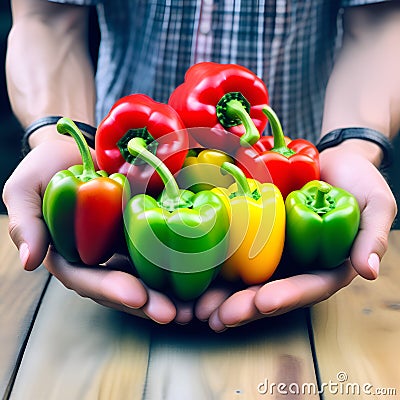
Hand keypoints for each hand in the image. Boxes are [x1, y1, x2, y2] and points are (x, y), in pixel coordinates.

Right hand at [2, 140, 192, 324]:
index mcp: (71, 255)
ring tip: (192, 307)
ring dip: (169, 294)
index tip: (137, 296)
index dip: (111, 290)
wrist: (81, 145)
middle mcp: (100, 257)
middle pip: (124, 286)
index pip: (88, 280)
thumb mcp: (26, 189)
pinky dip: (180, 264)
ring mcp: (124, 246)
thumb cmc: (50, 167)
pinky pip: (162, 249)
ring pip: (147, 275)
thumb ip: (26, 222)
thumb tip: (30, 261)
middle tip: (174, 313)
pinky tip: (200, 275)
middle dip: (148, 303)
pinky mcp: (144, 230)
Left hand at [195, 143, 396, 331]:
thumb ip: (373, 236)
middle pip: (270, 292)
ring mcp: (273, 252)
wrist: (328, 159)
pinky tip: (193, 273)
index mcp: (325, 266)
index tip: (263, 302)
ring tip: (199, 308)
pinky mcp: (253, 235)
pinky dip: (214, 264)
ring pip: (246, 280)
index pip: (306, 288)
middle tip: (217, 317)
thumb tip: (369, 271)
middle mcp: (295, 265)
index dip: (285, 297)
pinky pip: (234, 252)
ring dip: (222, 296)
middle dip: (244, 307)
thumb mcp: (376, 203)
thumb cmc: (357, 180)